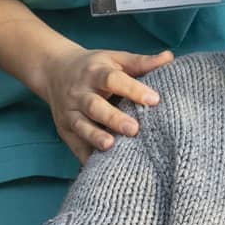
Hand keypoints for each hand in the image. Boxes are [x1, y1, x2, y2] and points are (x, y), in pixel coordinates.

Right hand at [41, 43, 172, 161]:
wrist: (54, 70)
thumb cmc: (95, 67)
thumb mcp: (115, 59)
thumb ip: (141, 62)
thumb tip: (169, 57)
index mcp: (95, 72)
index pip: (112, 79)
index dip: (133, 89)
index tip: (154, 99)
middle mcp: (79, 92)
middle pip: (95, 106)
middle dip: (113, 118)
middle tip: (134, 129)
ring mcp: (69, 112)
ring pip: (81, 126)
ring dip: (95, 137)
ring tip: (111, 145)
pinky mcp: (65, 130)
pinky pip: (75, 145)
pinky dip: (85, 156)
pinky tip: (99, 167)